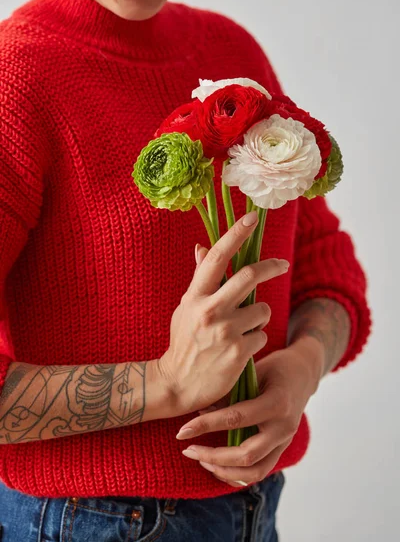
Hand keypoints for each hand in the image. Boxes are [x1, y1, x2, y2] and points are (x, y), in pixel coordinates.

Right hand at [158, 210, 289, 416]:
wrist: (177, 384)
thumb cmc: (183, 341)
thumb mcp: (185, 307)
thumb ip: (199, 279)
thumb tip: (202, 247)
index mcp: (195, 296)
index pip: (218, 257)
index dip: (236, 233)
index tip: (252, 216)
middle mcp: (210, 310)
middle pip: (250, 275)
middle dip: (272, 266)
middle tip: (283, 264)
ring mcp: (225, 332)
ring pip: (262, 310)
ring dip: (259, 317)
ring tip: (243, 330)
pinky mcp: (239, 353)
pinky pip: (262, 335)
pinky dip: (256, 339)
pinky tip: (240, 349)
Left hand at [175, 341, 321, 486]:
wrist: (304, 372)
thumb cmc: (276, 366)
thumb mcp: (253, 371)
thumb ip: (230, 391)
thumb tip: (199, 409)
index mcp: (276, 403)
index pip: (236, 419)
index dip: (206, 425)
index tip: (182, 430)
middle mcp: (283, 427)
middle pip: (246, 455)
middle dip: (213, 456)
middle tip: (188, 450)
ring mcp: (285, 441)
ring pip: (254, 471)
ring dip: (224, 471)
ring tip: (201, 460)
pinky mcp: (281, 448)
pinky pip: (260, 471)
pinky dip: (237, 475)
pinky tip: (217, 467)